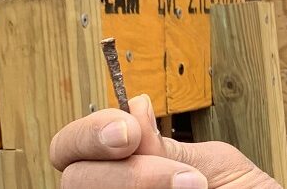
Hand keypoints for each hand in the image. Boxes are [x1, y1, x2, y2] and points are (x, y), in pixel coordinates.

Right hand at [50, 94, 281, 187]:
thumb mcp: (215, 168)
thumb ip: (171, 149)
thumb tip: (134, 106)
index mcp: (128, 168)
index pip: (71, 147)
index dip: (90, 133)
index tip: (129, 132)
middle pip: (73, 179)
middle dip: (127, 173)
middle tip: (186, 181)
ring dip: (142, 187)